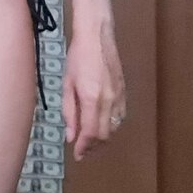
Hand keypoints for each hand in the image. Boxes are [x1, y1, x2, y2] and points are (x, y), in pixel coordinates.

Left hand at [61, 21, 126, 161]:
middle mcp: (109, 101)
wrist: (97, 37)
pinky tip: (102, 125)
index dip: (84, 147)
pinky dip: (111, 126)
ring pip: (114, 127)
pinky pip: (120, 117)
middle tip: (82, 150)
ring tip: (90, 140)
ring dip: (103, 138)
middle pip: (104, 134)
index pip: (91, 133)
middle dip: (93, 146)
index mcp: (92, 99)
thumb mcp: (67, 84)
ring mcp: (119, 97)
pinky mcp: (124, 92)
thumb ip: (70, 112)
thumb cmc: (78, 58)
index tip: (77, 154)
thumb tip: (71, 135)